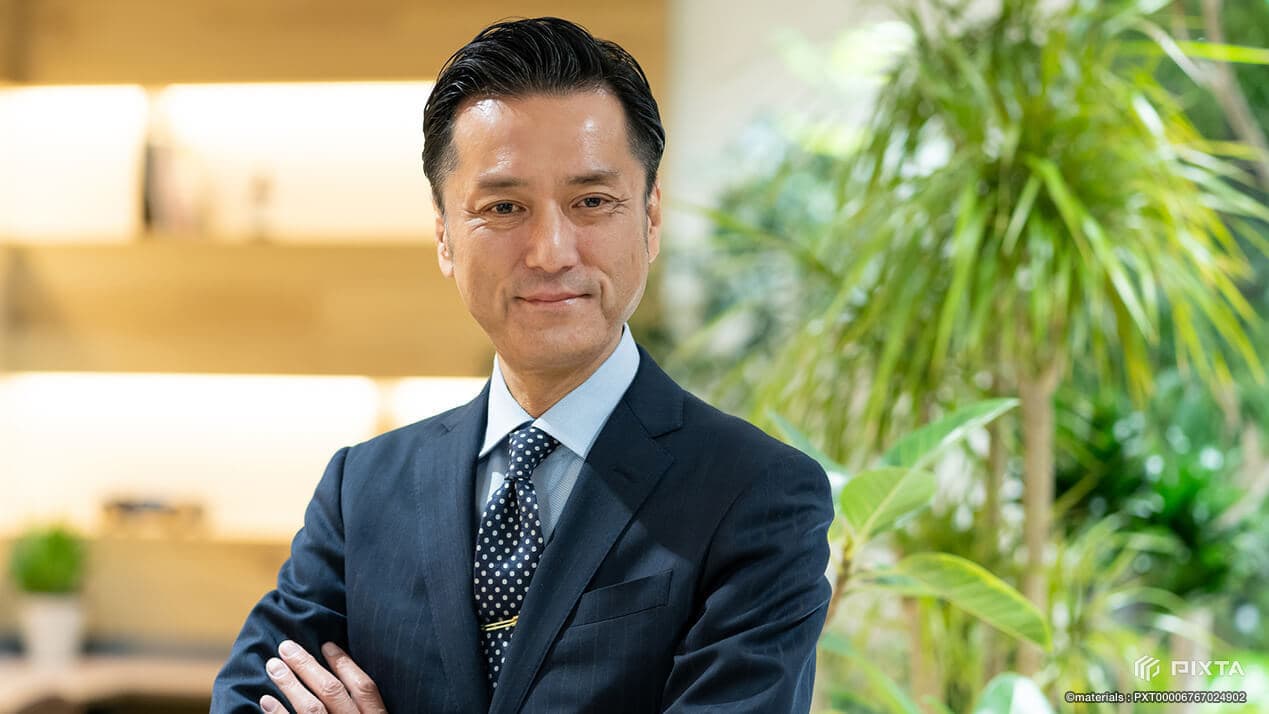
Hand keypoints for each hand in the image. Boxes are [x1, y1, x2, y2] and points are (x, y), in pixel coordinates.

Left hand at [260, 640, 386, 712]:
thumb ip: (366, 706)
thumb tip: (344, 669)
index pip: (363, 686)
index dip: (345, 663)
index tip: (327, 644)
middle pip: (332, 691)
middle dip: (307, 665)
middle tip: (287, 646)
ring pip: (311, 708)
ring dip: (290, 683)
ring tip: (273, 665)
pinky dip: (278, 713)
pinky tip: (266, 699)